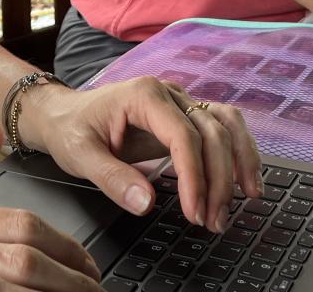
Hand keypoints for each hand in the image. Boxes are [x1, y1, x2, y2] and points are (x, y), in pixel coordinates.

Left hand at [19, 76, 263, 234]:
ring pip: (226, 124)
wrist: (65, 114)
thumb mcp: (81, 155)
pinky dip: (239, 150)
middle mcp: (169, 93)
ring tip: (247, 198)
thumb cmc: (71, 130)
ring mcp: (181, 100)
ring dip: (240, 161)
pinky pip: (222, 126)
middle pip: (211, 131)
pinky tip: (245, 178)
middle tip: (214, 220)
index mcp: (143, 96)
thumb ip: (113, 178)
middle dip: (218, 179)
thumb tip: (146, 203)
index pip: (183, 135)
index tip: (194, 212)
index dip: (194, 176)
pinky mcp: (186, 115)